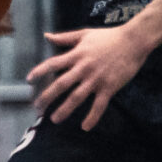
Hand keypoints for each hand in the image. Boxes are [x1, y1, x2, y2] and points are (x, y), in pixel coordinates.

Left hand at [26, 24, 151, 129]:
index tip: (28, 81)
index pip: (53, 64)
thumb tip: (46, 36)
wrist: (133, 41)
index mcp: (76, 55)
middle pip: (61, 84)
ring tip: (55, 119)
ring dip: (64, 110)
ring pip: (77, 97)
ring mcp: (96, 79)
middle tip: (38, 108)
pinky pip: (99, 105)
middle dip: (47, 97)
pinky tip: (85, 127)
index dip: (39, 72)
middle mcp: (83, 68)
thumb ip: (65, 37)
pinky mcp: (109, 87)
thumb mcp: (85, 34)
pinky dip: (92, 117)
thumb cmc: (108, 37)